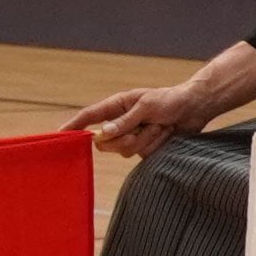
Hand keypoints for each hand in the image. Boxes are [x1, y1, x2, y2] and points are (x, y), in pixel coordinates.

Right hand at [70, 84, 209, 159]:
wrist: (195, 109)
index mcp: (116, 106)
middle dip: (126, 138)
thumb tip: (103, 134)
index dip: (74, 126)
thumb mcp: (147, 107)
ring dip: (147, 139)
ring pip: (125, 150)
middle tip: (148, 126)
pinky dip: (156, 145)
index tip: (60, 135)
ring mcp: (132, 136)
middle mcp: (121, 123)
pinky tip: (167, 134)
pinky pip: (142, 155)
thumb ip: (126, 121)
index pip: (89, 116)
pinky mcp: (144, 148)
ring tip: (162, 126)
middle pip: (105, 142)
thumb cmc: (170, 100)